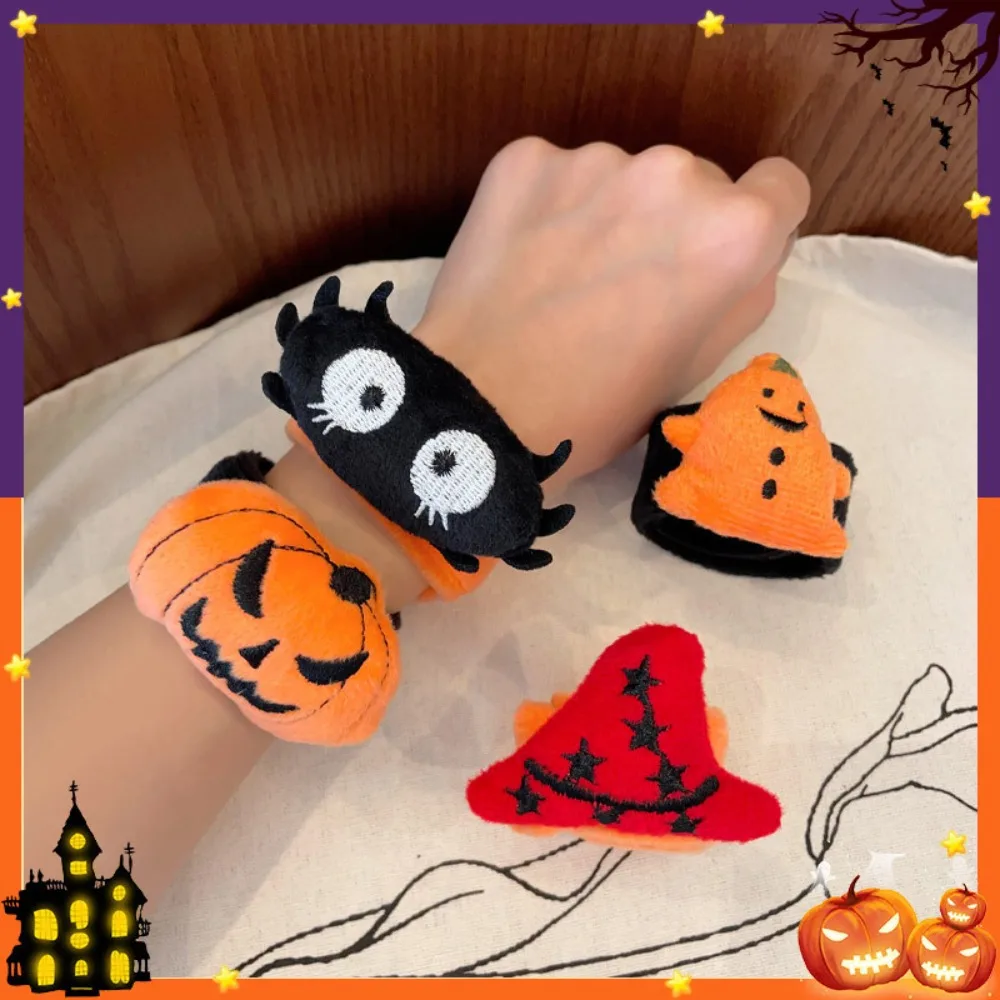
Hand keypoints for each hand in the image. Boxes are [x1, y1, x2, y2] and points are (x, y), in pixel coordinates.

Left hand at [416, 138, 809, 483]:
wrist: (477, 408)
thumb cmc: (598, 407)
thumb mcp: (698, 367)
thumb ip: (741, 293)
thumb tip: (743, 252)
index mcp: (732, 233)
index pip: (781, 188)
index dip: (756, 227)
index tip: (717, 259)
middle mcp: (674, 175)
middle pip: (696, 182)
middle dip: (674, 225)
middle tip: (626, 288)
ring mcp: (594, 160)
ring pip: (624, 177)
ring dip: (609, 214)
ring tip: (566, 281)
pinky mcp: (525, 159)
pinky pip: (558, 175)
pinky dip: (549, 208)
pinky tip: (525, 261)